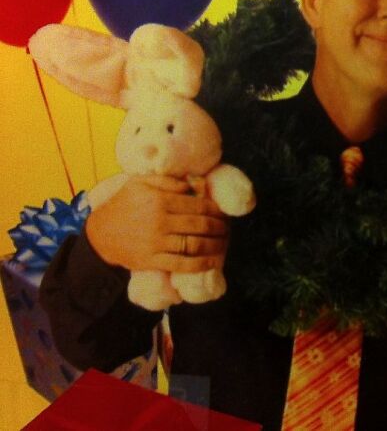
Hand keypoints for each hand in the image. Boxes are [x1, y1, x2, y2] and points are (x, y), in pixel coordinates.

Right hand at [85, 175, 228, 273]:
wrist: (100, 234)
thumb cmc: (123, 204)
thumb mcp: (139, 183)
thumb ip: (167, 180)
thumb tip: (193, 185)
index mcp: (159, 200)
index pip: (198, 205)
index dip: (216, 210)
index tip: (224, 213)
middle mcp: (160, 221)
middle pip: (200, 225)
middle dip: (219, 227)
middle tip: (227, 228)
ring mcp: (156, 243)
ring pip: (194, 245)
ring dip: (215, 245)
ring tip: (224, 243)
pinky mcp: (152, 261)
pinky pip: (181, 264)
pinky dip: (201, 264)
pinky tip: (213, 262)